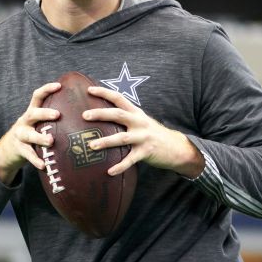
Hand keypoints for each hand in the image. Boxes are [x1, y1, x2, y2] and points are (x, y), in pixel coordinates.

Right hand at [0, 82, 61, 183]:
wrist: (8, 149)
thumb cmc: (33, 132)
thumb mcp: (38, 122)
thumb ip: (52, 116)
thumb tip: (81, 109)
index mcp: (31, 112)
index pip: (37, 96)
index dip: (47, 89)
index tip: (59, 85)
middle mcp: (24, 122)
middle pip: (32, 114)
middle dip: (44, 113)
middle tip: (57, 114)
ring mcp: (20, 136)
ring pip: (29, 135)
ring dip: (40, 137)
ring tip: (51, 140)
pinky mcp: (20, 150)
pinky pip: (28, 154)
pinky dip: (35, 159)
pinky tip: (43, 164)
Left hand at [83, 86, 204, 177]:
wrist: (176, 147)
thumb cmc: (153, 134)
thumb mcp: (142, 122)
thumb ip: (126, 119)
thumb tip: (103, 118)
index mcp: (137, 113)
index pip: (119, 98)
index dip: (104, 93)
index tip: (89, 90)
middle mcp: (139, 122)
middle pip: (118, 114)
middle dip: (101, 114)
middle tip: (85, 115)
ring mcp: (143, 137)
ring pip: (122, 138)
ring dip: (106, 141)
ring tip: (92, 145)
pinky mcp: (146, 152)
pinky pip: (130, 160)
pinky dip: (120, 166)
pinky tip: (110, 171)